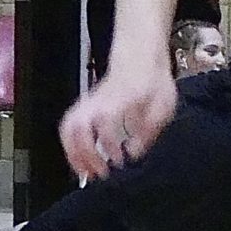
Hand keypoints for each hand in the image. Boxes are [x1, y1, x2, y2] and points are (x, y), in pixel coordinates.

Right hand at [59, 61, 178, 180]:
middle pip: (77, 126)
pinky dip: (70, 146)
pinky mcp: (85, 106)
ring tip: (85, 172)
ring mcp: (89, 103)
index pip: (104, 121)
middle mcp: (99, 101)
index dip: (109, 144)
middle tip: (96, 174)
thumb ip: (150, 129)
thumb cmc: (152, 81)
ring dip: (73, 153)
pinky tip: (82, 160)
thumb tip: (134, 153)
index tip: (119, 161)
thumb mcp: (163, 104)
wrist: (140, 57)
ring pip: (68, 127)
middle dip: (83, 154)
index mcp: (120, 100)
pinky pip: (68, 127)